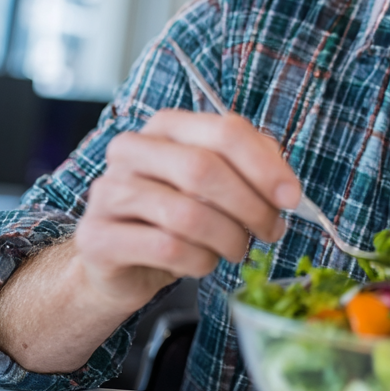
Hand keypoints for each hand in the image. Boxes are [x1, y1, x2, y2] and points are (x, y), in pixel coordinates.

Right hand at [71, 109, 301, 311]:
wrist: (120, 264)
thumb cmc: (174, 217)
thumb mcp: (215, 185)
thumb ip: (250, 170)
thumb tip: (285, 187)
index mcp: (166, 126)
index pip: (225, 131)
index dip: (265, 166)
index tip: (291, 197)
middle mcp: (132, 150)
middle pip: (205, 169)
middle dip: (251, 206)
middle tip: (270, 231)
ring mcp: (109, 192)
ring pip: (188, 214)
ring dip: (227, 239)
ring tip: (235, 250)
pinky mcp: (98, 237)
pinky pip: (167, 249)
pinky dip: (199, 261)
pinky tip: (202, 262)